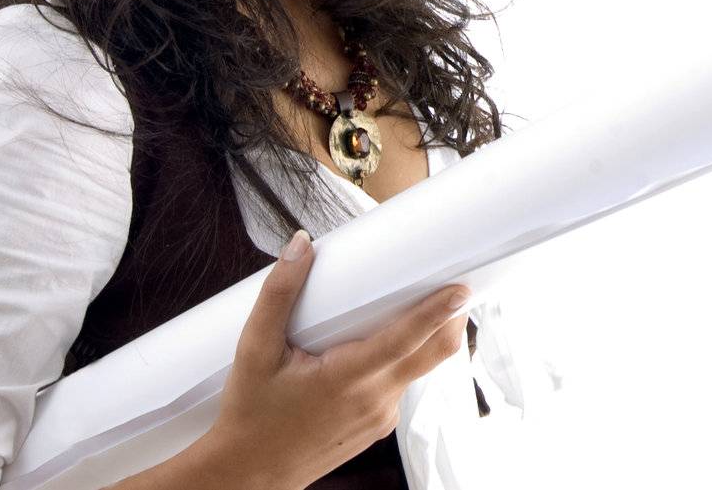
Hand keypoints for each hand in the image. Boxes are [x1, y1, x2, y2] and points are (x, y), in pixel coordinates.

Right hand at [202, 229, 469, 489]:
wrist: (250, 473)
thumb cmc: (250, 413)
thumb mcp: (254, 349)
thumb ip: (278, 293)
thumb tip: (301, 244)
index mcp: (347, 378)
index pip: (406, 340)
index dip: (438, 313)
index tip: (462, 288)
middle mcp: (374, 400)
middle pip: (431, 354)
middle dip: (450, 319)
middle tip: (454, 284)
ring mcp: (380, 417)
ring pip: (417, 369)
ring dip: (422, 340)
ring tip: (406, 307)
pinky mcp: (378, 426)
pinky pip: (400, 386)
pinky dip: (398, 362)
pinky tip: (375, 347)